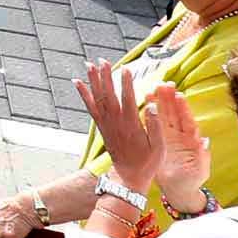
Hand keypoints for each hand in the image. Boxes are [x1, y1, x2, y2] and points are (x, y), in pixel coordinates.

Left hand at [74, 58, 157, 181]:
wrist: (128, 177)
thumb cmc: (147, 163)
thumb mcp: (159, 147)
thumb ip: (155, 126)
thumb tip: (153, 105)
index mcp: (132, 125)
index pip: (128, 99)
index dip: (127, 83)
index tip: (126, 69)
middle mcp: (116, 122)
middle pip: (109, 95)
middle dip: (106, 76)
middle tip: (103, 60)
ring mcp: (107, 124)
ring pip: (98, 99)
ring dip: (93, 81)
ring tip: (89, 65)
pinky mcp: (101, 127)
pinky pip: (90, 108)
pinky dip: (83, 94)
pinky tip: (78, 82)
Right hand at [143, 82, 210, 203]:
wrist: (179, 189)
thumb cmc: (193, 179)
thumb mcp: (200, 169)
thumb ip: (203, 155)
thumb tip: (205, 141)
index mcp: (191, 140)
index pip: (187, 120)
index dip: (183, 108)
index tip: (179, 95)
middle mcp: (179, 135)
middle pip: (174, 113)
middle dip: (170, 99)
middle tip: (164, 85)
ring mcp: (168, 136)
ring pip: (163, 116)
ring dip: (159, 102)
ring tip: (153, 89)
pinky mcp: (157, 140)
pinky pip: (152, 125)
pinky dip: (149, 114)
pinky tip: (144, 104)